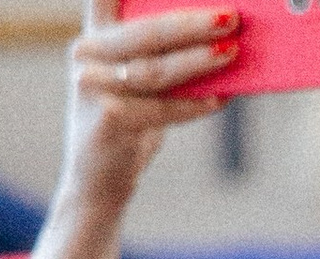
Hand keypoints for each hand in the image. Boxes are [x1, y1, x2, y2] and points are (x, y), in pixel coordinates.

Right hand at [33, 5, 233, 258]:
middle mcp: (85, 53)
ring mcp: (91, 87)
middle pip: (145, 32)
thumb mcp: (140, 82)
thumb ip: (162, 57)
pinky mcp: (106, 121)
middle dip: (191, 23)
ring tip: (233, 52)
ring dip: (199, 61)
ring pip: (154, 70)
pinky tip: (221, 98)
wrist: (99, 180)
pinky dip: (193, 104)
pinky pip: (160, 109)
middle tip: (231, 17)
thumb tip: (221, 39)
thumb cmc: (130, 122)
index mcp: (94, 34)